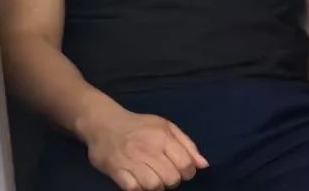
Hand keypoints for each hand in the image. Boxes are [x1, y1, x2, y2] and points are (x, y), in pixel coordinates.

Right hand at [81, 106, 207, 190]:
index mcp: (163, 137)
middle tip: (167, 176)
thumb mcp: (167, 127)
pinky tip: (140, 182)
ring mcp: (131, 161)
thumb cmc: (140, 126)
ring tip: (154, 179)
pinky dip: (140, 189)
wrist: (105, 124)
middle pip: (171, 178)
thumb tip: (203, 165)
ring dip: (157, 187)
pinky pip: (133, 189)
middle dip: (173, 181)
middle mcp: (148, 149)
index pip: (185, 164)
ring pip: (153, 186)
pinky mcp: (116, 170)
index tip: (183, 171)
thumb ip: (187, 145)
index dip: (188, 172)